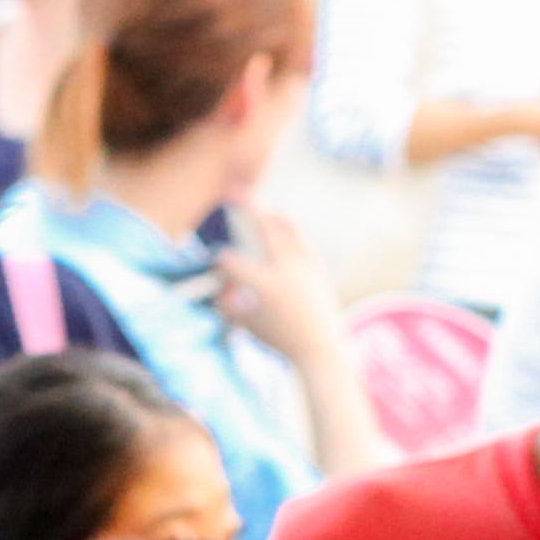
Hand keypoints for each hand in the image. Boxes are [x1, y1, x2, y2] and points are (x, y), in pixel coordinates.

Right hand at [205, 206, 347, 364]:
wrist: (321, 347)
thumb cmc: (280, 339)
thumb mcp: (247, 324)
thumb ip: (228, 304)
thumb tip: (220, 285)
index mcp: (267, 286)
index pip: (232, 262)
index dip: (220, 262)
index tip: (217, 267)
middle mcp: (287, 270)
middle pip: (265, 226)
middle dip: (247, 205)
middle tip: (231, 192)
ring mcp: (304, 265)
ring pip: (286, 226)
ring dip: (268, 211)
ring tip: (254, 202)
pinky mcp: (316, 266)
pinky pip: (299, 238)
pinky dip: (286, 226)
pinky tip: (276, 218)